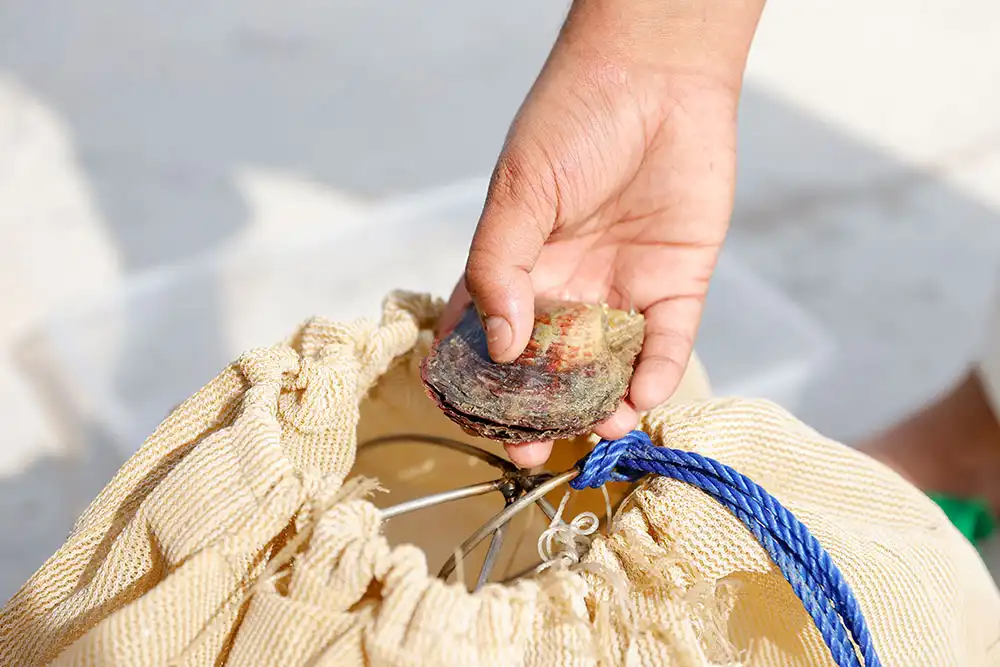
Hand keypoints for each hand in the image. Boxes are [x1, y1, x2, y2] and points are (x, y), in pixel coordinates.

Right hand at [439, 0, 764, 466]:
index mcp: (517, 267)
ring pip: (607, 370)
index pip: (486, 340)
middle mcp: (567, 290)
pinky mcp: (676, 287)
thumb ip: (499, 267)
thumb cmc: (573, 120)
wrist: (657, 76)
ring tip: (598, 431)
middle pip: (547, 371)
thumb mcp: (520, 192)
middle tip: (533, 452)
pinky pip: (666, 345)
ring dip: (600, 408)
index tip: (474, 421)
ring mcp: (621, 292)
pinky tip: (641, 399)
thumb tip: (501, 345)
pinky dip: (656, 376)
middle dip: (538, 417)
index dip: (476, 385)